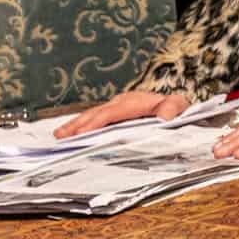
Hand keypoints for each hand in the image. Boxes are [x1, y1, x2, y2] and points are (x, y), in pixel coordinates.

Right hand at [54, 89, 190, 139]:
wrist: (177, 105)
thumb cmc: (177, 108)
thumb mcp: (179, 106)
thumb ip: (172, 108)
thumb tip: (166, 116)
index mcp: (136, 101)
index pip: (112, 112)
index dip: (96, 122)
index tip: (82, 133)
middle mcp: (123, 101)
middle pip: (97, 113)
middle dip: (78, 125)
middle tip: (62, 137)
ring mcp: (117, 106)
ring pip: (93, 115)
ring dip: (75, 125)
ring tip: (60, 136)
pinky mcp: (114, 113)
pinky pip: (95, 119)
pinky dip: (81, 126)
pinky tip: (70, 134)